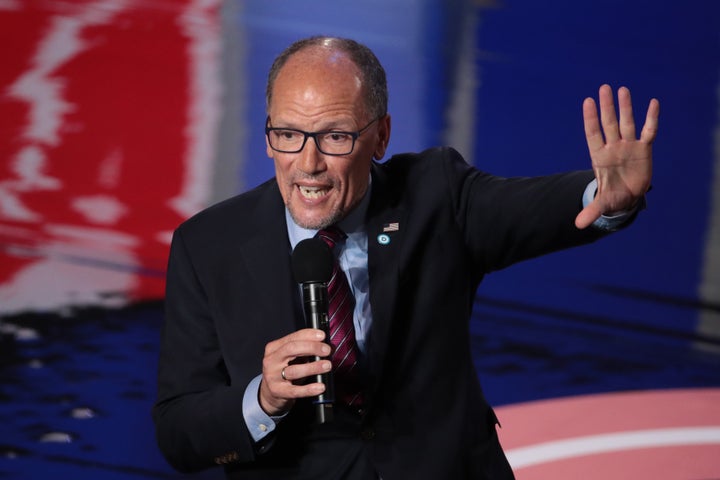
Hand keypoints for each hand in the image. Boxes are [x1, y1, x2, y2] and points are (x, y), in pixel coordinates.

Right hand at [258, 328, 331, 415]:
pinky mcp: (277, 391)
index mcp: (274, 348)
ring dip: (313, 367)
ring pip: (294, 370)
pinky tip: (320, 387)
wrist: (270, 393)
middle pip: (291, 349)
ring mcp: (273, 377)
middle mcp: (271, 361)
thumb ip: (304, 350)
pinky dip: (309, 389)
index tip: (322, 336)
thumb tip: (326, 346)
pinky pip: (295, 390)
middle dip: (311, 347)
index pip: (292, 338)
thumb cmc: (284, 371)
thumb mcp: (290, 357)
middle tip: (326, 350)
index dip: (308, 335)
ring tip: (327, 366)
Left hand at [575, 84, 659, 228]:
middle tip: (604, 88)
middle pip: (609, 123)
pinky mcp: (644, 149)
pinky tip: (653, 103)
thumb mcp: (603, 204)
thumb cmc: (612, 196)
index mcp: (600, 157)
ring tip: (622, 89)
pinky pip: (649, 131)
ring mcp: (628, 146)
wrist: (627, 197)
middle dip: (607, 107)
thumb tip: (578, 225)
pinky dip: (651, 118)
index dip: (591, 119)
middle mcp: (613, 147)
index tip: (588, 102)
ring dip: (625, 107)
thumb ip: (592, 211)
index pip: (593, 134)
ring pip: (627, 123)